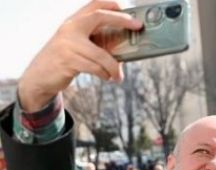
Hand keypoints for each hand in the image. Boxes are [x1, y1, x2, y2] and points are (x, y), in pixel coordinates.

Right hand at [18, 2, 142, 110]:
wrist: (39, 76)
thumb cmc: (66, 60)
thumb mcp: (79, 45)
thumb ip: (97, 41)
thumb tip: (128, 45)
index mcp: (74, 22)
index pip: (94, 5)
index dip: (113, 5)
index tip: (130, 10)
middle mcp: (69, 28)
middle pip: (99, 17)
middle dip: (121, 20)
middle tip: (138, 27)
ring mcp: (67, 44)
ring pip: (102, 54)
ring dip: (114, 67)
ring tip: (118, 75)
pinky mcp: (67, 60)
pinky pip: (95, 67)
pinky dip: (105, 74)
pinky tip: (107, 77)